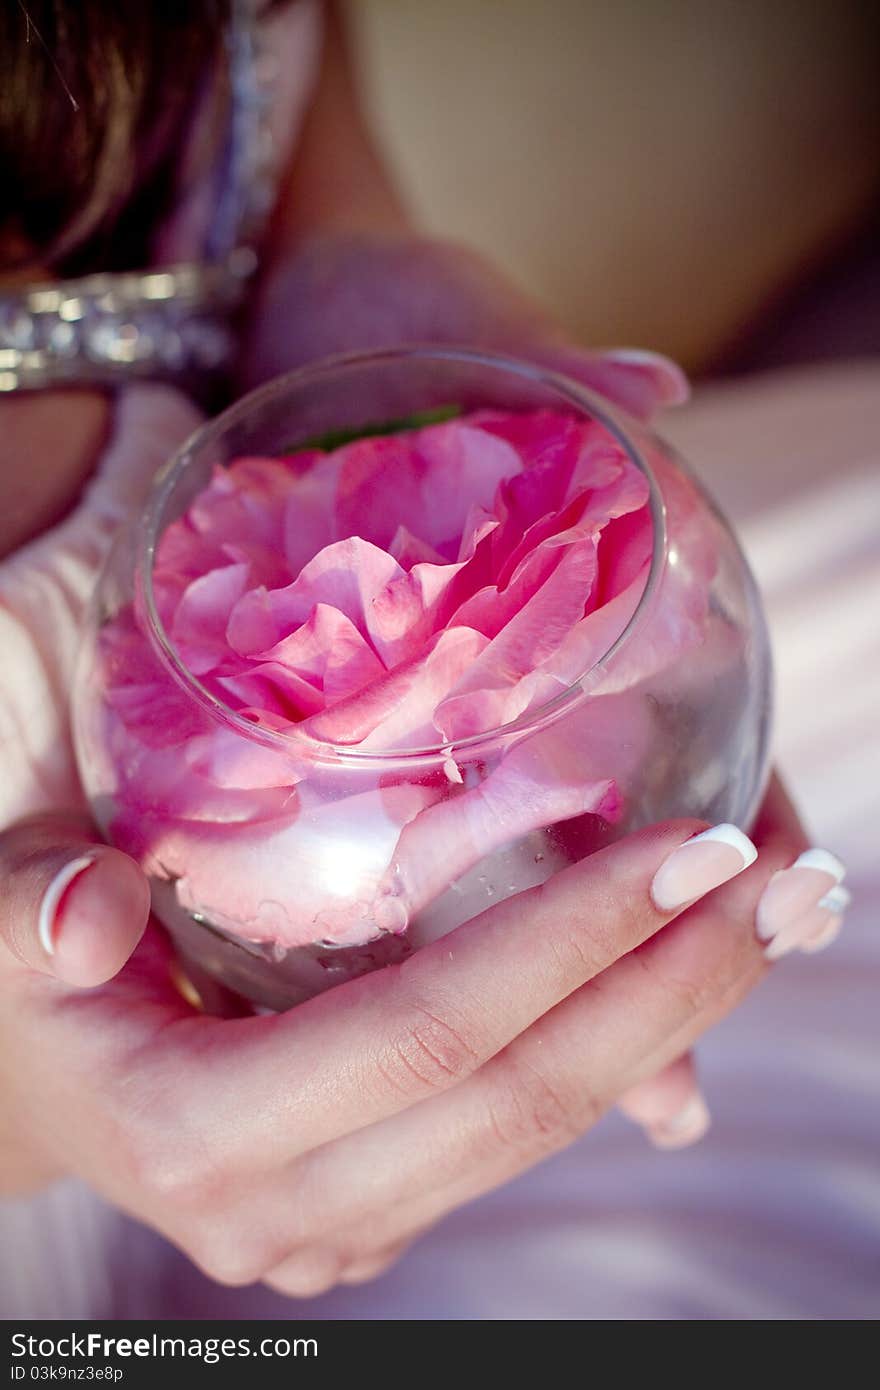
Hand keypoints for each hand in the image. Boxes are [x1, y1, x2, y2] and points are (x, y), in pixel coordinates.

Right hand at [0, 777, 821, 1292]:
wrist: (44, 1094)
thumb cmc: (24, 994)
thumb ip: (30, 920)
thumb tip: (90, 921)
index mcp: (199, 1131)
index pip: (428, 1032)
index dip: (567, 941)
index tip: (694, 851)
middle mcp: (288, 1207)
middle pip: (524, 1097)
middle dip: (674, 987)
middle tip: (790, 882)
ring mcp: (347, 1229)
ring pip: (547, 1128)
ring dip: (675, 1021)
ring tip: (775, 916)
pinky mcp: (384, 1211)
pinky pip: (525, 1137)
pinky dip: (620, 1055)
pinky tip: (688, 981)